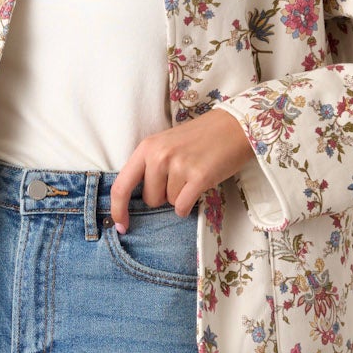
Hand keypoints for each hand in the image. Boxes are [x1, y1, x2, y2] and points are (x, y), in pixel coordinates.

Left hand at [108, 108, 255, 229]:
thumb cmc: (199, 138)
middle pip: (150, 199)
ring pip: (170, 202)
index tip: (120, 226)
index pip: (121, 185)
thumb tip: (135, 198)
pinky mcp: (199, 177)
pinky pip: (183, 207)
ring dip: (181, 195)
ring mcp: (179, 166)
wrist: (234, 126)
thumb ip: (148, 166)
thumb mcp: (165, 144)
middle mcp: (159, 156)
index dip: (118, 209)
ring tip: (193, 173)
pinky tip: (198, 187)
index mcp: (147, 147)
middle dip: (164, 195)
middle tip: (181, 175)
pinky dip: (189, 204)